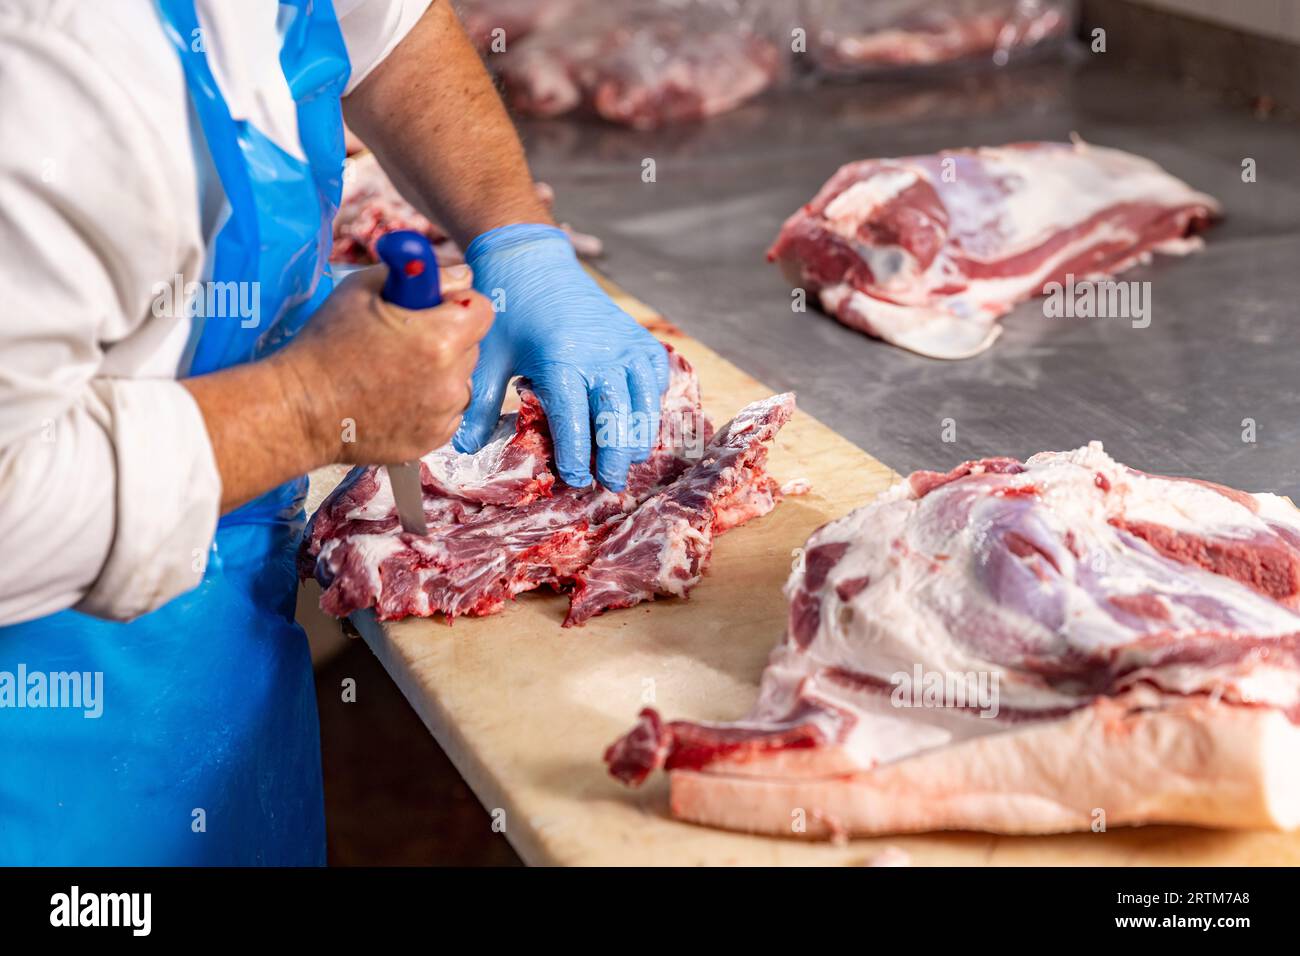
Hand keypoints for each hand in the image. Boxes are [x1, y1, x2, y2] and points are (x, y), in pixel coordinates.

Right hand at [276, 264, 491, 465]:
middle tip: (405, 340)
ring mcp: (443, 413)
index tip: (435, 308)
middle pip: (471, 346)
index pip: (482, 309)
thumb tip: (460, 276)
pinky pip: (447, 412)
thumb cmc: (324, 346)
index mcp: (440, 338)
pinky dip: (430, 404)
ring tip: (396, 371)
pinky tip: (395, 398)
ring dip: (441, 374)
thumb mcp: (362, 289)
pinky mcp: (433, 440)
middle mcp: (450, 379)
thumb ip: (420, 276)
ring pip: (460, 382)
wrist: (298, 409)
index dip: (460, 304)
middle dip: (448, 338)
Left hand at [453, 224, 668, 490]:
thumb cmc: (509, 310)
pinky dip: (652, 401)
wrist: (532, 260)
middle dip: (616, 456)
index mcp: (561, 361)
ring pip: (644, 402)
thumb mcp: (489, 355)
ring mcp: (624, 344)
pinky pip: (655, 377)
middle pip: (618, 418)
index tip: (575, 478)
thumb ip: (480, 403)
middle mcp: (600, 354)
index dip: (577, 455)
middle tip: (610, 482)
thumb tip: (466, 447)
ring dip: (638, 435)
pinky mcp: (637, 337)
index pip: (576, 421)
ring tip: (626, 460)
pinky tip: (639, 419)